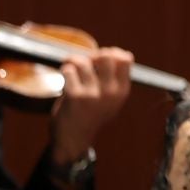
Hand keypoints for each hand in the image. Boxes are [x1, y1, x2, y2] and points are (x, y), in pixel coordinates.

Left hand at [49, 48, 132, 166]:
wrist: (74, 138)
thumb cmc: (91, 113)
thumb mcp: (111, 98)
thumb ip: (115, 77)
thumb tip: (118, 51)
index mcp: (122, 91)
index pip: (124, 59)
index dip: (111, 53)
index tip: (100, 59)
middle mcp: (111, 92)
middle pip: (105, 55)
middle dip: (92, 55)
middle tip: (84, 62)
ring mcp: (93, 94)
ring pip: (83, 62)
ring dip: (74, 62)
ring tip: (71, 69)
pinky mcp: (75, 96)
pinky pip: (69, 70)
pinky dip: (65, 71)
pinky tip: (65, 79)